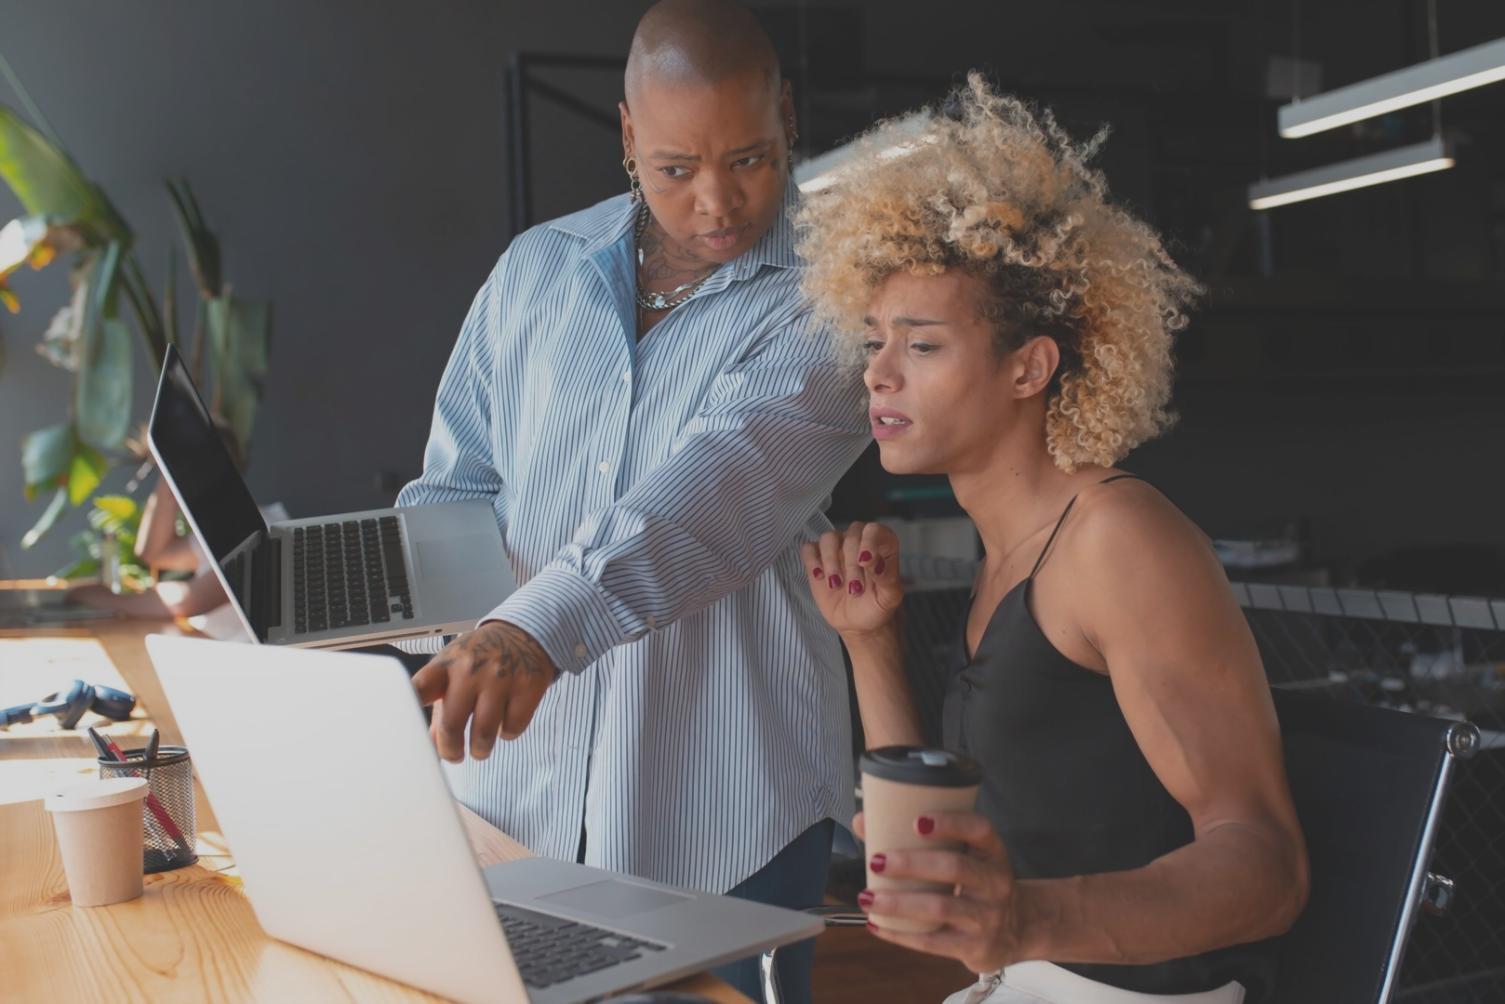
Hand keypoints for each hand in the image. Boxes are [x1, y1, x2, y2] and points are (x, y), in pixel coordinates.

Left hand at [412, 621, 557, 762]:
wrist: (523, 632)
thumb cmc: (480, 657)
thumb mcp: (454, 672)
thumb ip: (440, 708)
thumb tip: (430, 745)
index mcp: (446, 665)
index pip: (420, 688)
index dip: (408, 709)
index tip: (403, 729)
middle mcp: (471, 669)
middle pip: (452, 725)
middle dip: (451, 750)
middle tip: (454, 755)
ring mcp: (501, 677)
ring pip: (484, 733)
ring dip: (481, 749)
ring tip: (480, 749)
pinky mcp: (528, 686)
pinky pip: (513, 728)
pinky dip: (508, 733)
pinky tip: (504, 723)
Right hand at [799, 522, 902, 637]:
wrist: (857, 622)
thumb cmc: (877, 606)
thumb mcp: (889, 597)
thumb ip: (887, 578)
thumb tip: (872, 562)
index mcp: (881, 546)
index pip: (874, 530)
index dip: (869, 542)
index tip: (866, 563)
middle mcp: (858, 542)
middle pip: (851, 535)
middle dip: (851, 564)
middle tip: (855, 589)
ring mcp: (837, 549)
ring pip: (828, 538)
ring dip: (830, 560)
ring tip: (835, 584)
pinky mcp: (818, 560)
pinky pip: (809, 548)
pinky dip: (812, 560)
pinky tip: (819, 577)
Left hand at [851, 809, 1028, 972]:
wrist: (1017, 928)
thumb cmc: (975, 882)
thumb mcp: (965, 856)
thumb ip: (922, 839)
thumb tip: (863, 820)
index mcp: (992, 852)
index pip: (979, 830)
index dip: (951, 823)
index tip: (917, 821)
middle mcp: (995, 882)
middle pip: (954, 867)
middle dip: (911, 864)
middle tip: (877, 861)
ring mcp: (987, 916)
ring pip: (940, 908)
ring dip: (899, 903)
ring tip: (867, 897)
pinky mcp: (976, 947)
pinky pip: (933, 942)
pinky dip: (900, 934)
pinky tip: (877, 924)